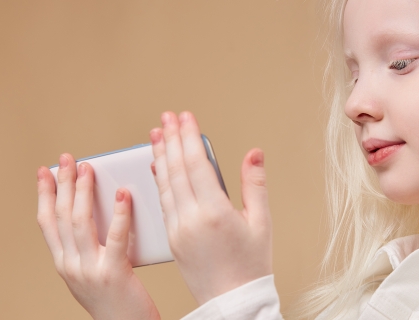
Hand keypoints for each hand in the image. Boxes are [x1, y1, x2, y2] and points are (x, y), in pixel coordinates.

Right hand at [36, 155, 159, 319]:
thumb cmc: (117, 300)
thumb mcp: (92, 272)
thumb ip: (91, 245)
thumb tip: (100, 206)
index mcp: (64, 264)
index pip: (47, 223)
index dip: (44, 195)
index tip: (44, 170)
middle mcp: (70, 267)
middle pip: (61, 217)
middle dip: (63, 184)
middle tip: (68, 158)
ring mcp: (89, 271)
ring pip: (81, 223)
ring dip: (83, 191)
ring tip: (89, 168)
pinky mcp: (113, 274)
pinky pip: (115, 237)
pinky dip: (119, 212)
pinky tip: (123, 193)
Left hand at [150, 111, 271, 304]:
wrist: (232, 301)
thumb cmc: (251, 264)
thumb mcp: (261, 222)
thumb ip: (255, 184)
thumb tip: (254, 153)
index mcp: (215, 212)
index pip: (197, 164)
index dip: (189, 138)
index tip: (185, 117)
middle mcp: (192, 219)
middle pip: (177, 170)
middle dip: (172, 140)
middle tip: (167, 117)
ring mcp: (178, 230)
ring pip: (165, 185)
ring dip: (160, 156)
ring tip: (157, 134)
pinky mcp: (171, 239)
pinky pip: (162, 203)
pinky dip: (159, 180)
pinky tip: (157, 166)